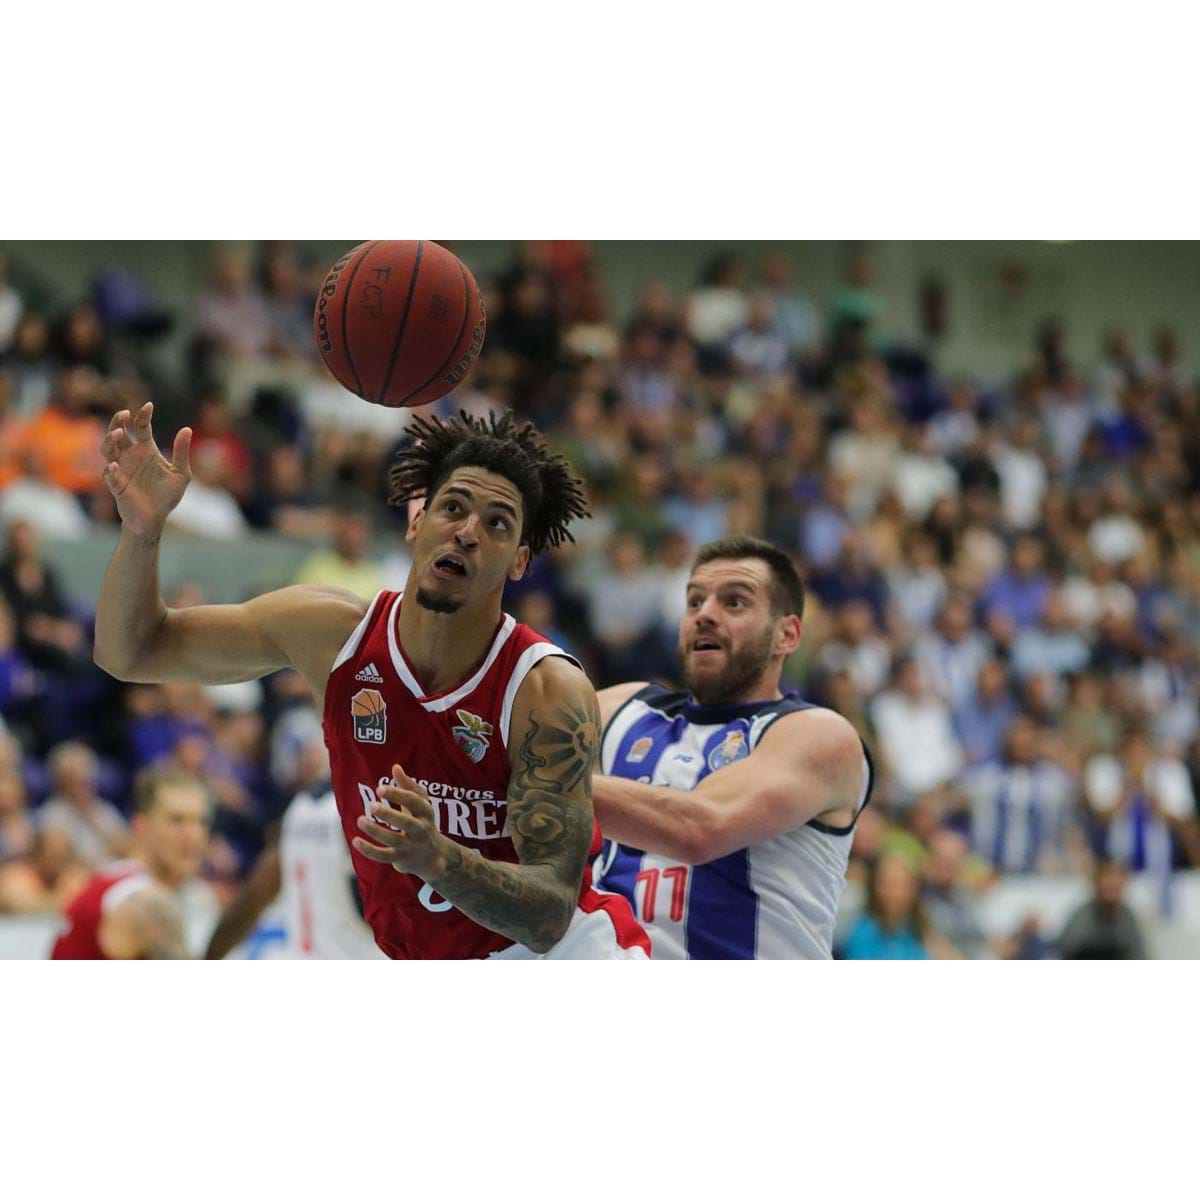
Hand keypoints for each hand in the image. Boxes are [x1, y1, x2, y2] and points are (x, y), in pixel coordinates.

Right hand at [101, 401, 192, 537]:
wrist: (155, 518)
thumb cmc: (166, 495)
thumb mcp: (181, 473)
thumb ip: (181, 453)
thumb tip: (187, 429)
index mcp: (146, 450)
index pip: (141, 428)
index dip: (143, 416)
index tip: (148, 406)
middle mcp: (130, 456)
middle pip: (117, 433)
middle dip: (117, 422)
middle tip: (124, 414)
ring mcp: (121, 469)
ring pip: (107, 449)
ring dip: (110, 440)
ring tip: (119, 433)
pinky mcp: (116, 485)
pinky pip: (108, 475)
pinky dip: (110, 469)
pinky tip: (115, 465)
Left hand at [353, 763, 450, 880]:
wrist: (433, 857)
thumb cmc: (423, 823)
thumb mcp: (421, 804)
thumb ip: (408, 786)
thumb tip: (395, 767)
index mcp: (426, 813)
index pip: (414, 802)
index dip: (398, 794)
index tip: (380, 789)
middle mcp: (421, 830)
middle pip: (407, 823)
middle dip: (390, 815)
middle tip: (372, 806)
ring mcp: (411, 846)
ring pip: (393, 840)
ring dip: (376, 831)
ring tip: (360, 820)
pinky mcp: (400, 859)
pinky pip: (384, 856)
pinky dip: (369, 850)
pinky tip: (355, 841)